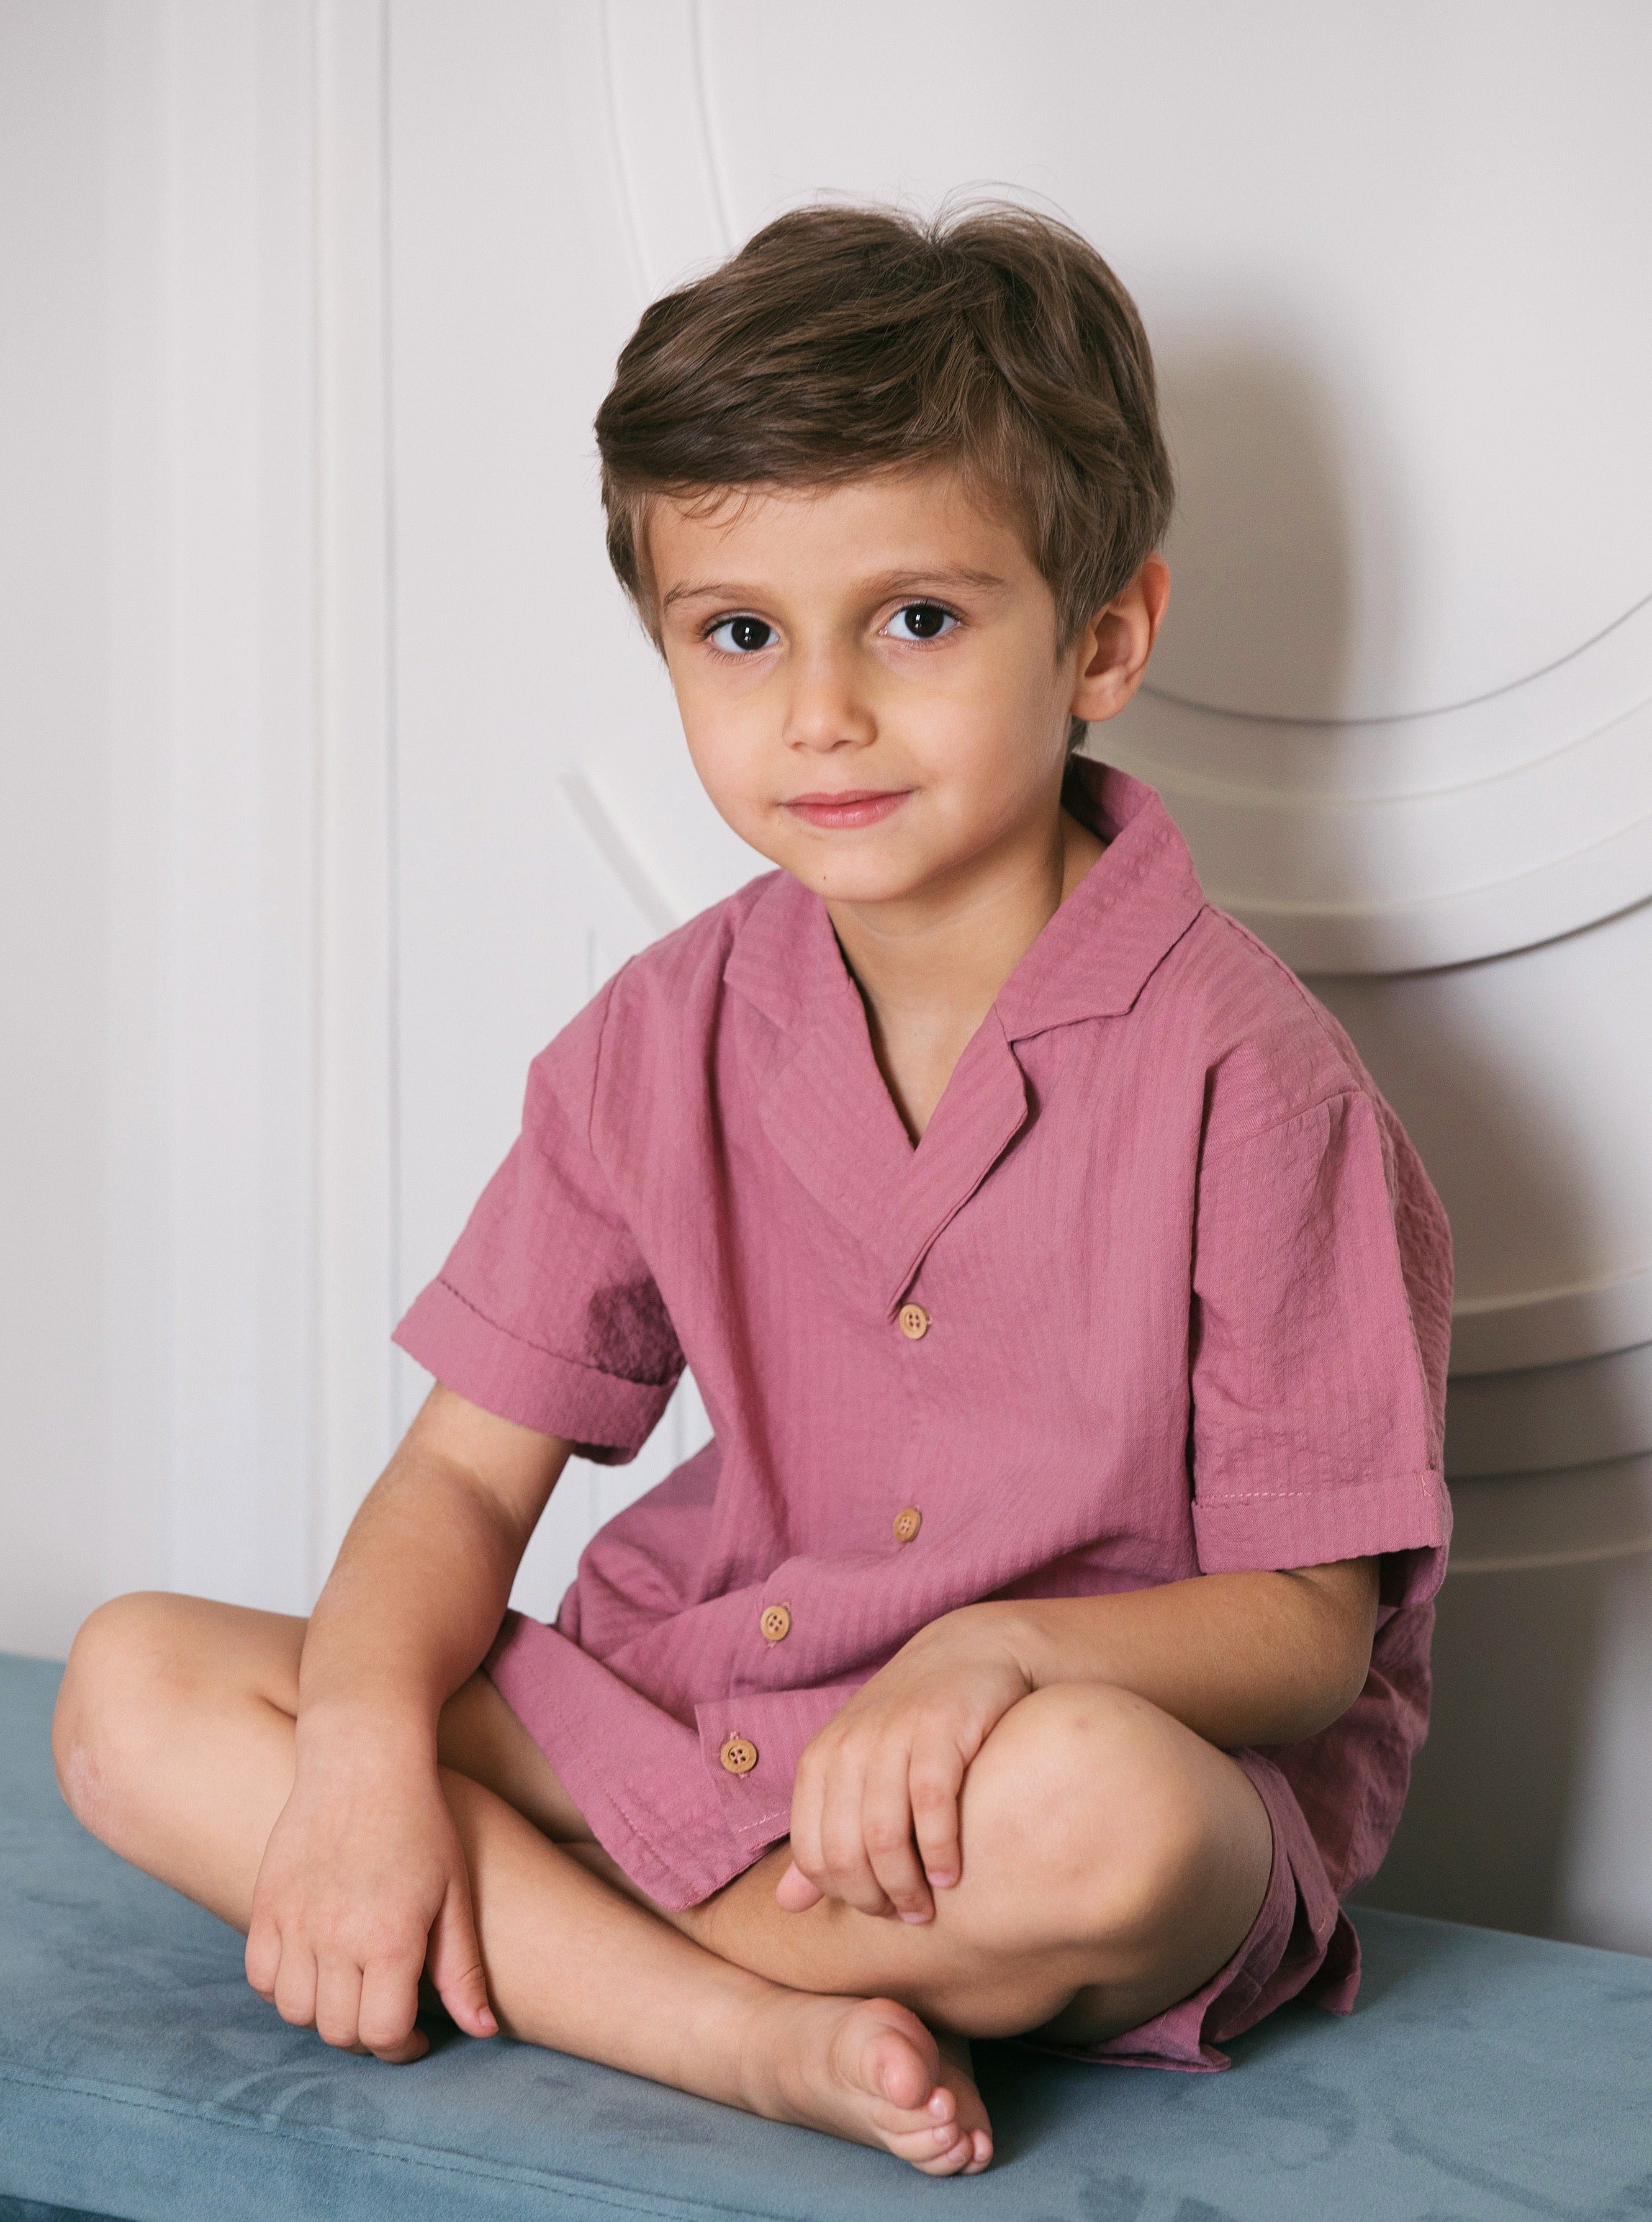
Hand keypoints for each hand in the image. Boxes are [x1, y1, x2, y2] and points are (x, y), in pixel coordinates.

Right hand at [244, 1733, 495, 2062]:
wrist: (363, 1759)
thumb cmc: (422, 1822)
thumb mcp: (455, 1892)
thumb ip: (462, 1969)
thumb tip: (482, 2031)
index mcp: (391, 1938)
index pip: (382, 2034)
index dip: (400, 2048)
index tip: (412, 2036)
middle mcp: (337, 1937)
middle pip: (338, 2031)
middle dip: (366, 2034)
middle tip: (384, 2011)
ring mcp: (295, 1920)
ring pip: (295, 2011)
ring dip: (323, 2013)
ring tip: (350, 1990)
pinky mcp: (266, 1903)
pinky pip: (261, 1976)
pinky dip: (283, 1985)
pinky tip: (313, 1966)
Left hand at [777, 1607, 1033, 1923]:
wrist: (969, 1653)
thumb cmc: (911, 1728)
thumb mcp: (858, 1776)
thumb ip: (825, 1838)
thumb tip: (785, 1904)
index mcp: (820, 1761)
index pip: (813, 1854)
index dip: (844, 1894)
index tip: (878, 1909)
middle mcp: (848, 1747)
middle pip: (845, 1852)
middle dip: (875, 1898)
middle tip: (907, 1915)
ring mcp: (892, 1735)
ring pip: (884, 1835)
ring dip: (907, 1885)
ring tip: (928, 1905)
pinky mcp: (939, 1729)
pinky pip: (931, 1805)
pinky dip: (939, 1851)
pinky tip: (951, 1874)